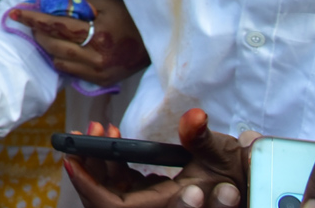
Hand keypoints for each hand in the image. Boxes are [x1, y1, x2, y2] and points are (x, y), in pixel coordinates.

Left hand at [10, 0, 149, 86]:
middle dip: (38, 32)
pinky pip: (70, 72)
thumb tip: (49, 1)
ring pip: (59, 61)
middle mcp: (96, 58)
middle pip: (53, 46)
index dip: (34, 19)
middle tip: (31, 21)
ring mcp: (98, 73)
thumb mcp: (105, 3)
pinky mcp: (101, 81)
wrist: (154, 42)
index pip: (56, 26)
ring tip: (46, 34)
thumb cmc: (129, 17)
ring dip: (48, 47)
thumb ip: (77, 3)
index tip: (15, 13)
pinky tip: (61, 48)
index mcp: (97, 36)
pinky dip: (61, 58)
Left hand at [64, 112, 252, 207]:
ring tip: (103, 128)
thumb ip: (202, 138)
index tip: (70, 160)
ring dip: (102, 158)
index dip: (86, 185)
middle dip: (91, 162)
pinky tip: (117, 137)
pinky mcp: (151, 196)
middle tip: (89, 130)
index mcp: (160, 207)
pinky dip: (116, 162)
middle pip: (103, 194)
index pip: (109, 205)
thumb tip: (195, 116)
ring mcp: (148, 203)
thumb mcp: (219, 156)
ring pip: (111, 187)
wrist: (245, 187)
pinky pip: (123, 183)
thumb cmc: (232, 176)